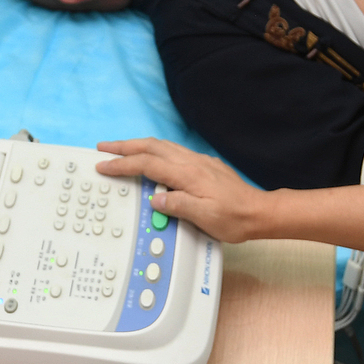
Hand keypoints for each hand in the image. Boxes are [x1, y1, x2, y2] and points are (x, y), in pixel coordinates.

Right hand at [95, 138, 269, 242]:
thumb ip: (177, 205)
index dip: (123, 164)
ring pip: (162, 146)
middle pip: (151, 147)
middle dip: (125, 146)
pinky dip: (155, 150)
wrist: (259, 212)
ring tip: (121, 148)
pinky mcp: (204, 166)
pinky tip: (153, 156)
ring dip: (138, 145)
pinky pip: (172, 151)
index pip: (147, 164)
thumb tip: (155, 200)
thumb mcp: (204, 217)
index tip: (104, 165)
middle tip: (103, 147)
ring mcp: (198, 162)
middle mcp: (192, 163)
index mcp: (187, 174)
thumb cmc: (234, 217)